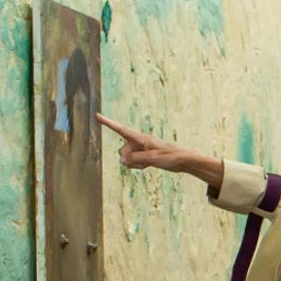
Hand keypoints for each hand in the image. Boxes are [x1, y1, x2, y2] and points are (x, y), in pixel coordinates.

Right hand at [97, 113, 224, 191]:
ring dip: (135, 164)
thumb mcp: (152, 158)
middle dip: (129, 158)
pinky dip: (138, 166)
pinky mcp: (144, 156)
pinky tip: (148, 166)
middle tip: (145, 160)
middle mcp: (138, 142)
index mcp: (140, 138)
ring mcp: (141, 149)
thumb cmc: (170, 156)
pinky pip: (133, 163)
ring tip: (149, 163)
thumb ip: (135, 158)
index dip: (108, 122)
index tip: (97, 115)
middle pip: (122, 151)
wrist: (183, 161)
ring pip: (127, 158)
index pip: (120, 129)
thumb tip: (122, 160)